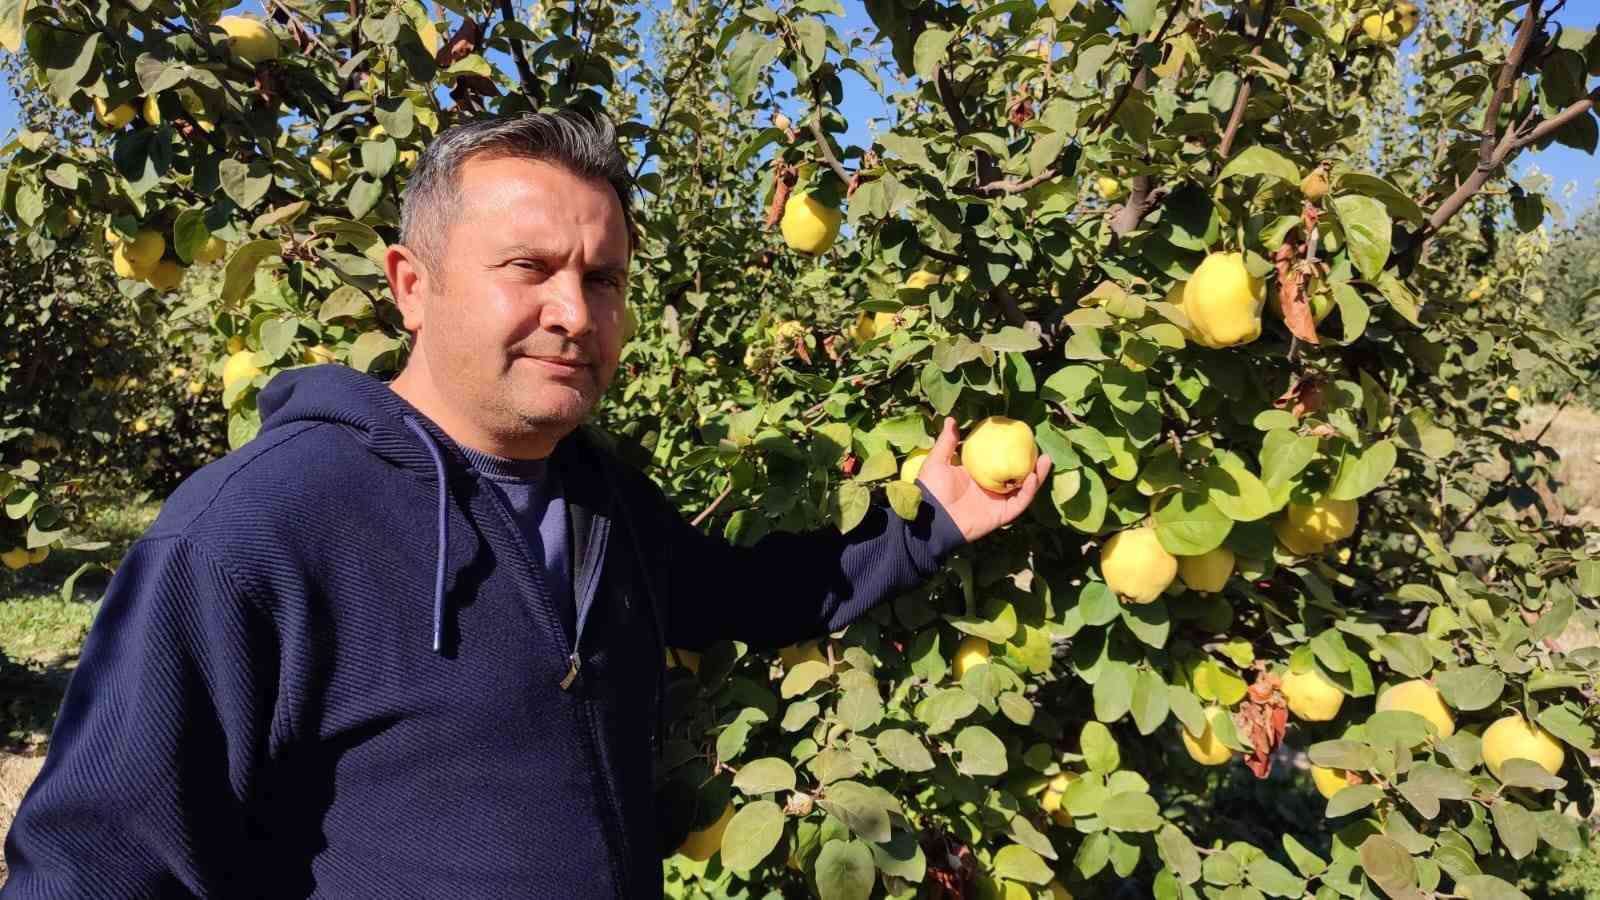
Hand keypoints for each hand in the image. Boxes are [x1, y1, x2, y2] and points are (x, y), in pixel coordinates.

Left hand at [915, 416, 1051, 542]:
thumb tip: (951, 419)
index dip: (1010, 449)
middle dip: (1030, 461)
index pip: (998, 459)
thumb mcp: (938, 460)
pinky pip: (1020, 501)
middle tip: (1038, 445)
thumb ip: (947, 441)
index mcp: (978, 474)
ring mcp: (998, 501)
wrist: (933, 516)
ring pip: (1023, 487)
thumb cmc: (933, 489)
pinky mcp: (1002, 514)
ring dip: (1036, 474)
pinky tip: (1033, 476)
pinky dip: (1028, 490)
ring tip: (1046, 459)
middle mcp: (990, 487)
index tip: (1020, 434)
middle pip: (1016, 472)